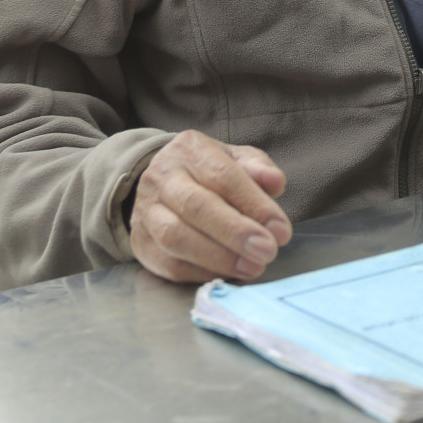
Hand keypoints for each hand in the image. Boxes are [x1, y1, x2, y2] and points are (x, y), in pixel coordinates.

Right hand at [127, 130, 291, 282]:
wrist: (163, 182)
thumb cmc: (210, 172)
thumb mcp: (237, 159)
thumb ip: (258, 168)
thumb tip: (275, 183)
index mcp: (189, 150)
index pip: (222, 176)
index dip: (254, 204)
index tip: (281, 231)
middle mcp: (161, 177)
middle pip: (195, 206)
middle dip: (235, 232)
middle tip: (267, 251)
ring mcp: (146, 212)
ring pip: (176, 237)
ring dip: (218, 257)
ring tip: (252, 267)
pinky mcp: (141, 243)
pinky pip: (169, 264)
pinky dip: (202, 272)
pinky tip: (229, 272)